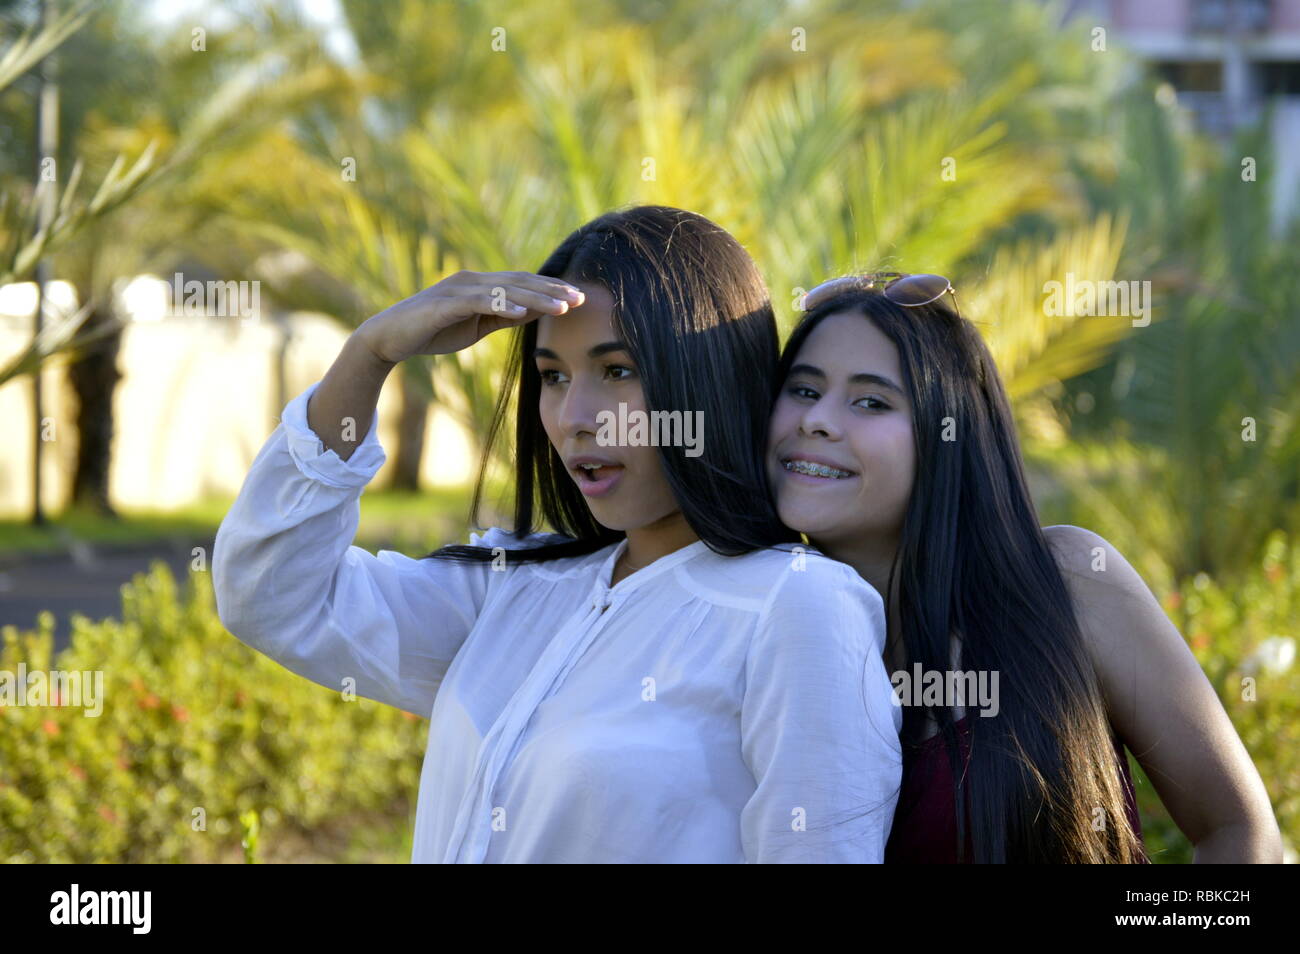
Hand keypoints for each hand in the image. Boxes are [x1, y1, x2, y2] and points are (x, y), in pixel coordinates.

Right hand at [354, 270, 584, 362]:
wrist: (389, 338)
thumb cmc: (433, 332)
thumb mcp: (477, 326)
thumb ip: (503, 316)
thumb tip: (534, 311)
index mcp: (480, 286)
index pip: (522, 285)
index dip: (550, 289)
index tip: (578, 298)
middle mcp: (472, 281)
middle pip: (518, 282)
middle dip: (551, 290)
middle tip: (580, 298)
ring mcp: (457, 290)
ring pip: (504, 291)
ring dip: (535, 298)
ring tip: (561, 306)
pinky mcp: (444, 304)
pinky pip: (477, 302)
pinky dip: (500, 305)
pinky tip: (520, 312)